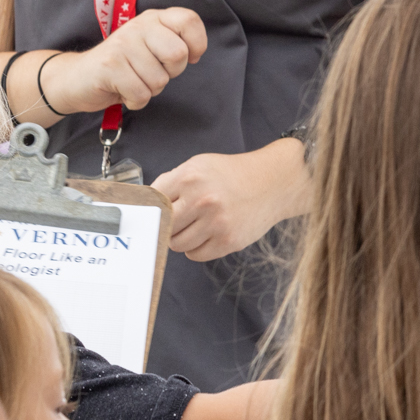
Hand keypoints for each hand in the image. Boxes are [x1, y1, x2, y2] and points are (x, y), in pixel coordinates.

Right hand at [52, 7, 208, 115]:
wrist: (77, 78)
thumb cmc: (123, 66)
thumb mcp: (150, 47)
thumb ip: (172, 43)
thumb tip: (195, 52)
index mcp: (153, 18)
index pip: (189, 19)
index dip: (197, 43)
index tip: (189, 57)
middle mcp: (138, 26)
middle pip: (178, 54)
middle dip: (170, 73)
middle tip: (152, 73)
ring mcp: (122, 44)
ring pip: (159, 80)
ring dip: (149, 90)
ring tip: (132, 81)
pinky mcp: (109, 66)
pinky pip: (141, 93)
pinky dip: (135, 101)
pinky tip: (123, 91)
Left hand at [154, 138, 309, 261]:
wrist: (273, 182)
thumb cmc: (233, 174)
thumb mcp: (199, 165)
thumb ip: (172, 182)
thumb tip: (147, 204)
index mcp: (190, 177)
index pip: (153, 203)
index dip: (152, 210)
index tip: (154, 214)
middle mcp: (202, 200)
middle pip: (163, 227)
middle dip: (167, 225)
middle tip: (178, 220)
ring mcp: (216, 223)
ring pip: (177, 244)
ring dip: (181, 238)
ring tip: (195, 225)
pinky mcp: (228, 241)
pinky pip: (195, 254)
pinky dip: (196, 247)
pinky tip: (207, 234)